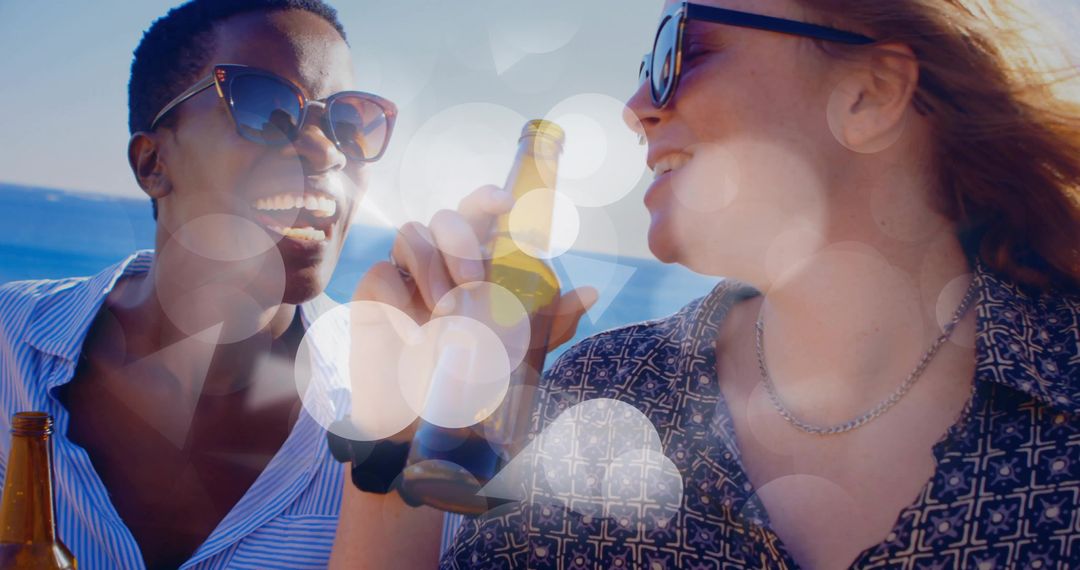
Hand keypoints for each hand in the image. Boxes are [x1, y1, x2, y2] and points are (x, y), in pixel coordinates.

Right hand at [352, 185, 596, 349]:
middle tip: (474, 281)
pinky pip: (382, 273)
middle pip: (446, 216)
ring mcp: (404, 272)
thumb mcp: (517, 350)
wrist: (415, 414)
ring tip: (445, 311)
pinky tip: (415, 335)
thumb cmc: (466, 372)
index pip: (479, 213)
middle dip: (462, 241)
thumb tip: (591, 293)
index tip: (506, 204)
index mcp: (473, 260)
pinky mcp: (372, 292)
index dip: (488, 198)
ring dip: (432, 268)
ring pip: (412, 234)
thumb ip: (550, 323)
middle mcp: (438, 258)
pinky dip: (400, 301)